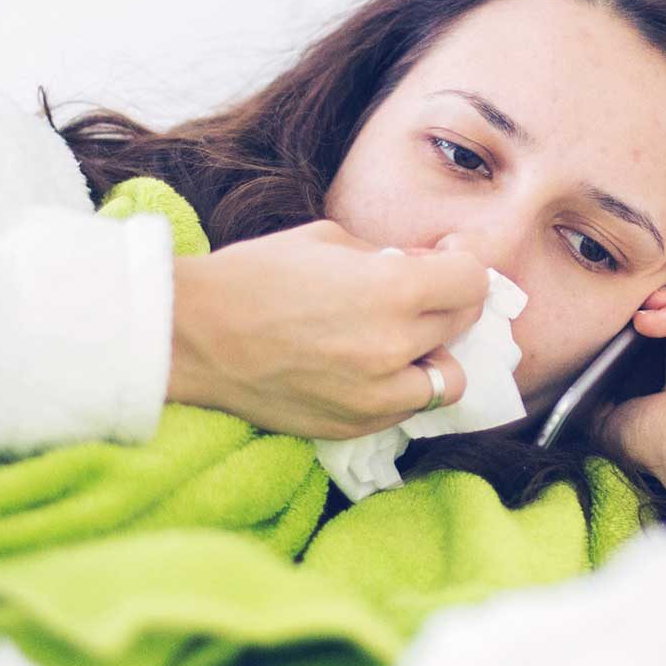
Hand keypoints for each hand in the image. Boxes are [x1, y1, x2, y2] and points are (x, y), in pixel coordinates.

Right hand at [167, 221, 486, 438]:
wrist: (193, 336)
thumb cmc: (253, 276)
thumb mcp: (328, 239)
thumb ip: (388, 255)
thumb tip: (428, 263)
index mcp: (392, 290)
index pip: (473, 280)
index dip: (459, 266)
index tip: (442, 263)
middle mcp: (395, 347)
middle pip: (463, 324)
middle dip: (445, 305)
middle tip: (414, 296)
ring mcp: (378, 395)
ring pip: (449, 379)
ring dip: (432, 357)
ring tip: (396, 343)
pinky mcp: (356, 426)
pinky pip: (408, 410)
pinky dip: (401, 389)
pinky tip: (368, 370)